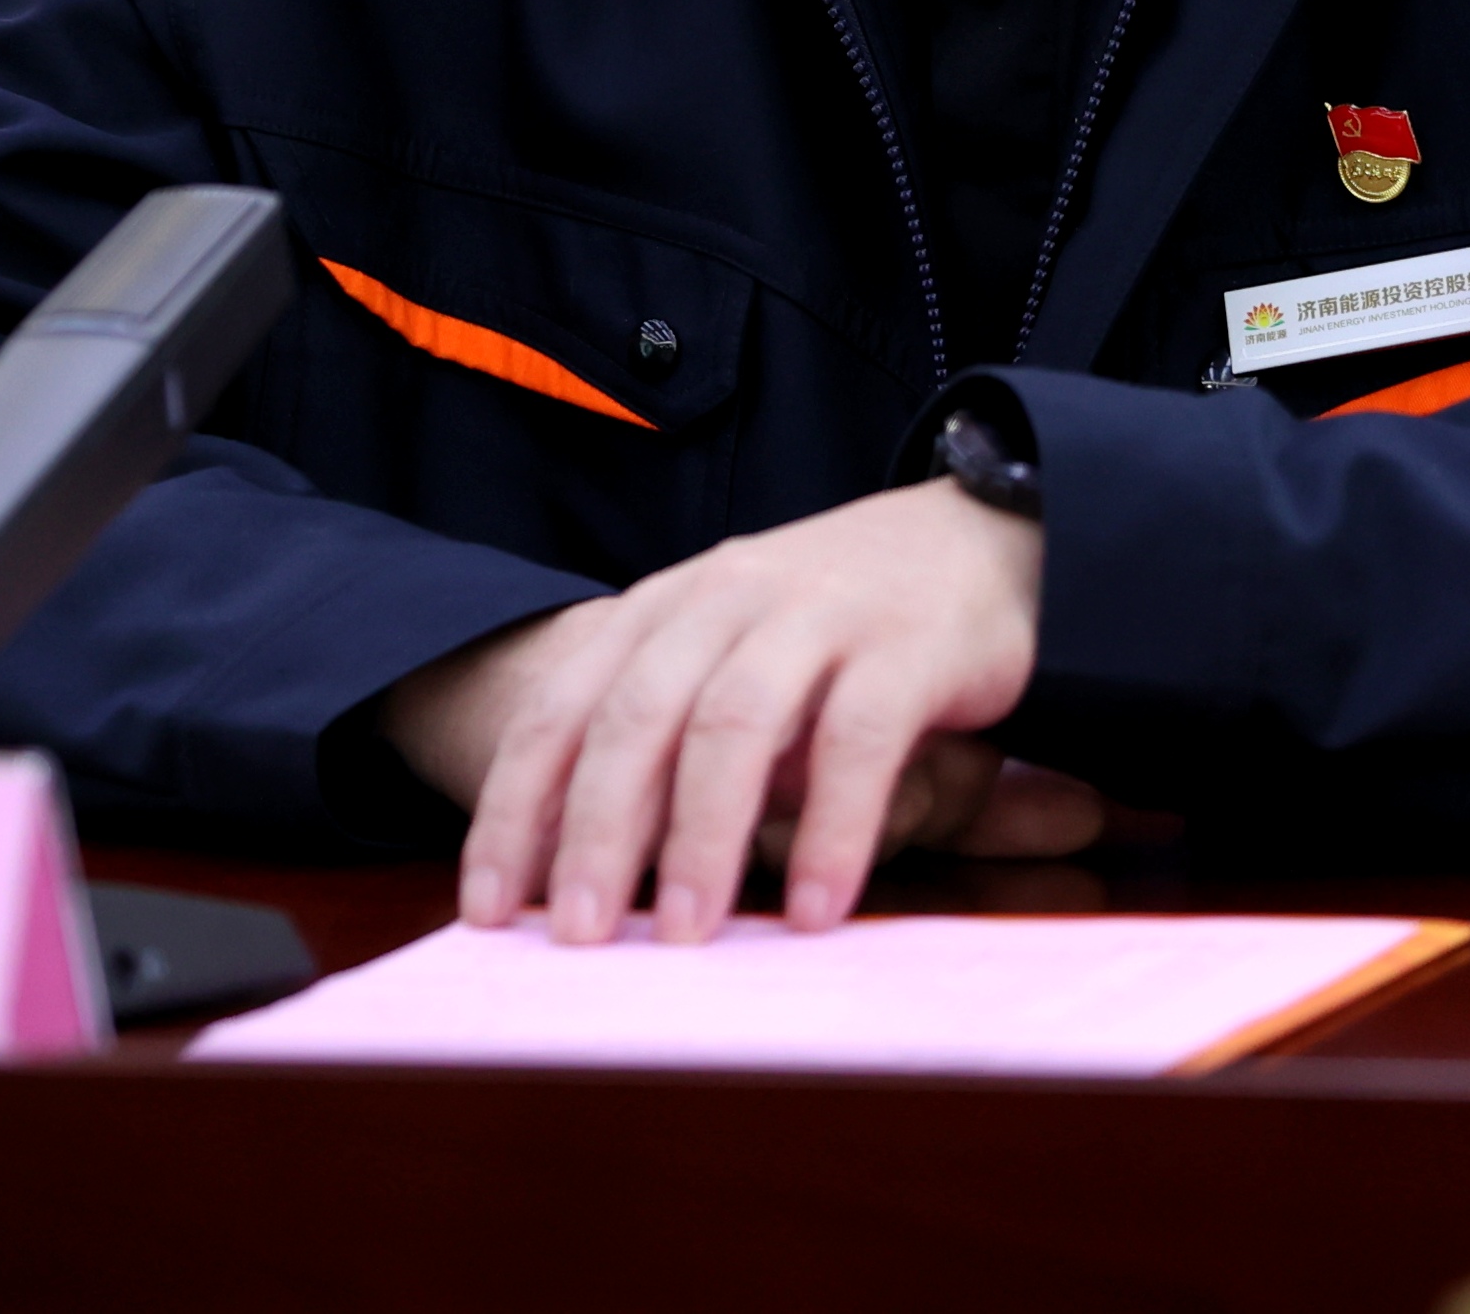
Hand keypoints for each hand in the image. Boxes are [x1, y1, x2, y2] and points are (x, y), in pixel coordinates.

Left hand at [389, 478, 1091, 941]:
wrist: (982, 532)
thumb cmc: (838, 619)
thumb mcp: (731, 651)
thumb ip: (666, 732)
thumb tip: (580, 868)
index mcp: (665, 608)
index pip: (564, 706)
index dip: (517, 807)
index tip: (486, 906)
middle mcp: (726, 599)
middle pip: (637, 718)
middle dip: (597, 833)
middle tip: (577, 937)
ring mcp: (817, 615)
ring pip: (734, 724)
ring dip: (703, 836)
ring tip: (687, 936)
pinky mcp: (908, 644)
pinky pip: (857, 739)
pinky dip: (831, 827)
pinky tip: (815, 907)